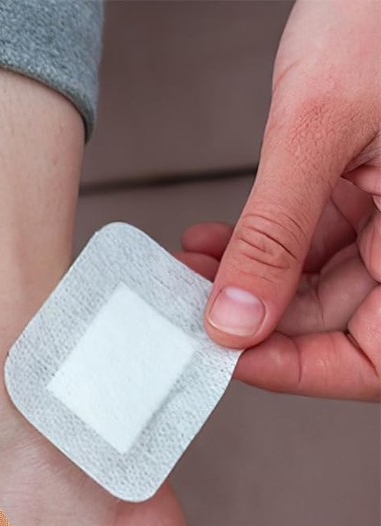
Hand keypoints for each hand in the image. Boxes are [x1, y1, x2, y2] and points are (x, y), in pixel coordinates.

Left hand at [191, 0, 379, 399]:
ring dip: (247, 282)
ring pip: (318, 285)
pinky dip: (261, 245)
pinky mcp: (371, 188)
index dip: (304, 371)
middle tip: (191, 310)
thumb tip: (236, 321)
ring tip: (191, 270)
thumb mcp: (318, 126)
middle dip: (256, 320)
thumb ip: (275, 232)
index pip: (376, 358)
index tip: (230, 358)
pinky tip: (215, 240)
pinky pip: (314, 241)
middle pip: (339, 322)